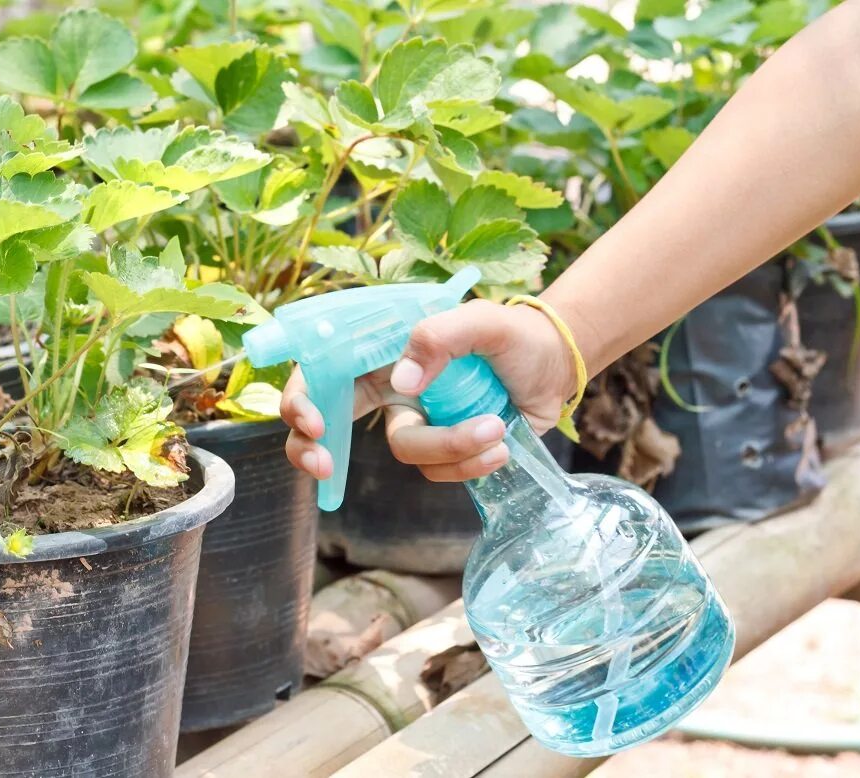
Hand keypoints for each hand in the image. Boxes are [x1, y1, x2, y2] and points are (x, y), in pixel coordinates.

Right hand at [280, 299, 577, 482]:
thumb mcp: (481, 320)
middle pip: (327, 429)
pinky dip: (470, 463)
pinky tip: (501, 445)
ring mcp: (418, 423)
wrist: (557, 366)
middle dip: (315, 452)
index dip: (302, 401)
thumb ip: (439, 337)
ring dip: (448, 447)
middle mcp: (390, 390)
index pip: (321, 373)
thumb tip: (402, 384)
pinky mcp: (446, 452)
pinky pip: (440, 472)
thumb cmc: (514, 335)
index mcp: (382, 352)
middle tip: (325, 468)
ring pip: (403, 452)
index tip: (316, 425)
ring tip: (495, 429)